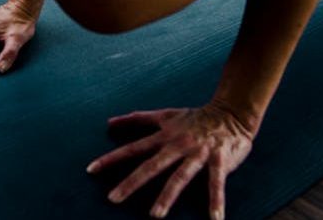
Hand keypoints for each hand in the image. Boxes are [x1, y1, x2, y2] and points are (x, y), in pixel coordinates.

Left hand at [86, 101, 255, 218]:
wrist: (232, 112)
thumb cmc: (196, 117)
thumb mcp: (165, 115)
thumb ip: (137, 119)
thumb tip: (109, 122)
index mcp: (164, 137)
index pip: (133, 148)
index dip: (111, 158)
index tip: (91, 170)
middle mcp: (178, 145)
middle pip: (151, 165)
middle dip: (131, 182)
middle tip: (113, 198)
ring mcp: (198, 154)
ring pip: (180, 177)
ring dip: (167, 196)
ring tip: (155, 215)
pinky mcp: (219, 161)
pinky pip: (216, 184)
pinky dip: (216, 201)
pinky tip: (215, 219)